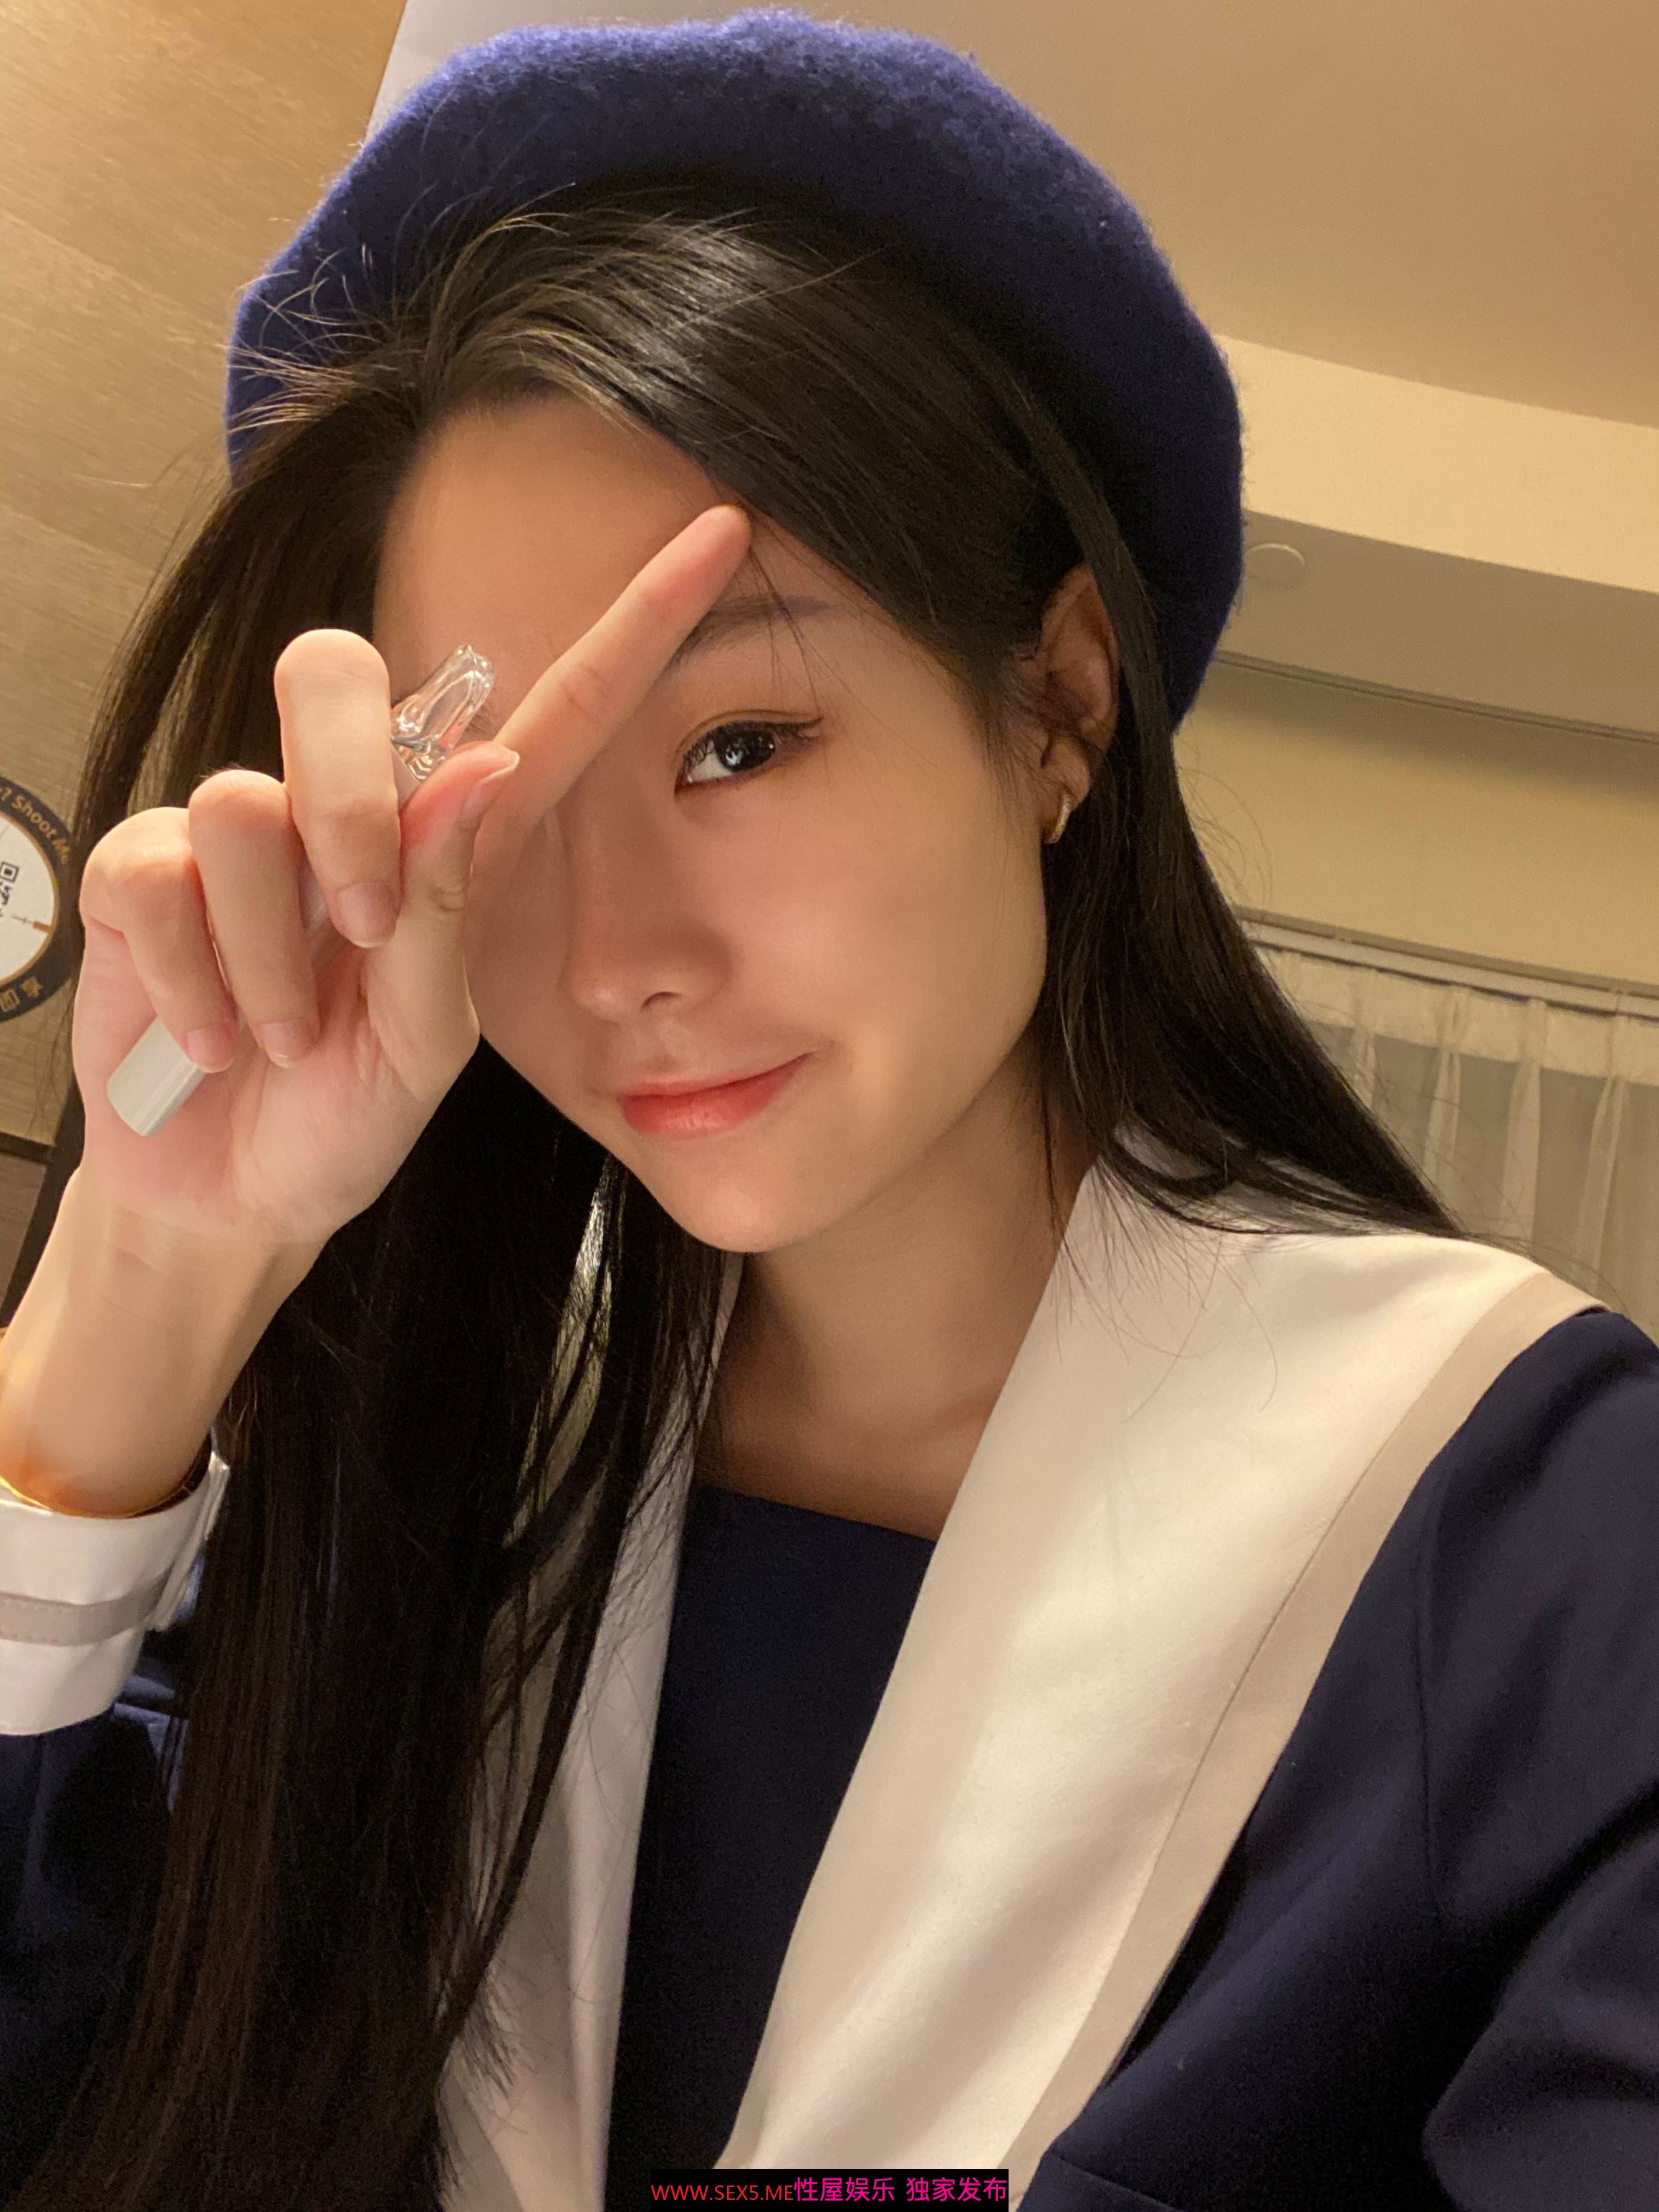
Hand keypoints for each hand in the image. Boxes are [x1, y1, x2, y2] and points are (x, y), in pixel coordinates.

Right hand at [73, 502, 752, 1259]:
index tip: (724, 535)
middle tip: (356, 926)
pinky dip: (194, 980)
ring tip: (283, 1037)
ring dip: (269, 955)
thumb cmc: (345, 1118)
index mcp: (450, 849)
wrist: (236, 1196)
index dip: (634, 625)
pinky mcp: (145, 872)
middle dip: (345, 801)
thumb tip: (474, 765)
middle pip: (337, 674)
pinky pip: (158, 870)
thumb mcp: (424, 1046)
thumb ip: (444, 916)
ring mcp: (239, 838)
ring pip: (242, 803)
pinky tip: (215, 1038)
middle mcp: (345, 814)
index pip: (551, 713)